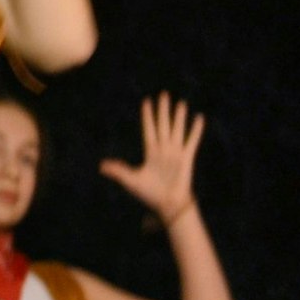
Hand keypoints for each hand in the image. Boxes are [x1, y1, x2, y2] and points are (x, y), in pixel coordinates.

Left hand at [100, 92, 204, 224]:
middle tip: (164, 94)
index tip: (146, 101)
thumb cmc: (149, 194)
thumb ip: (118, 171)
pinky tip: (198, 118)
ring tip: (181, 102)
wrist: (168, 205)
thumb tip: (101, 166)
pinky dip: (196, 130)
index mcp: (150, 152)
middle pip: (163, 124)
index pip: (148, 129)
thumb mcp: (131, 181)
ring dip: (179, 117)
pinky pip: (192, 141)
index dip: (148, 116)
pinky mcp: (187, 159)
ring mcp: (176, 153)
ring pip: (177, 130)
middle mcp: (164, 149)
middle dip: (163, 110)